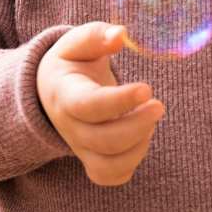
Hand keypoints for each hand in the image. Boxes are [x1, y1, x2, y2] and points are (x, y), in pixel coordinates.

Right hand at [37, 22, 165, 185]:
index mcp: (65, 95)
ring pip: (109, 164)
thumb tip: (121, 35)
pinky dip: (132, 162)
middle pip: (104, 141)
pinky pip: (113, 176)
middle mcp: (70, 127)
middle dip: (138, 126)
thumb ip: (97, 36)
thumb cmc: (72, 62)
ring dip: (139, 144)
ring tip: (149, 117)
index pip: (90, 106)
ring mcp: (80, 148)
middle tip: (159, 105)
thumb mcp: (77, 43)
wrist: (52, 91)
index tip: (146, 88)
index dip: (120, 101)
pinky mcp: (92, 162)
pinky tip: (142, 135)